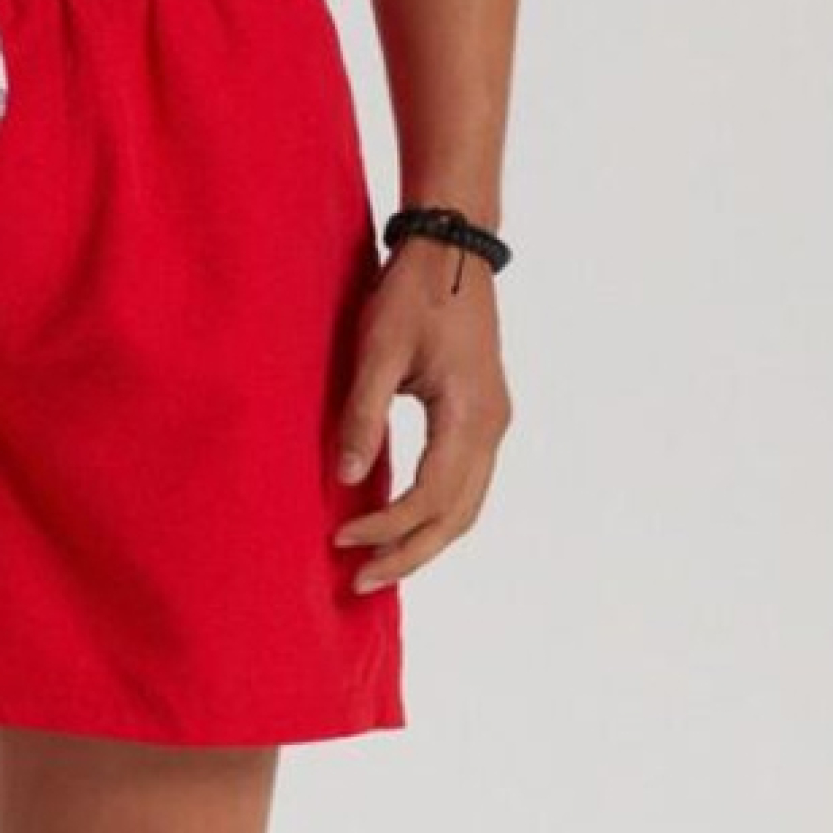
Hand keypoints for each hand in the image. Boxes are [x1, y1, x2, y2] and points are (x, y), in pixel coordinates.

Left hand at [333, 240, 512, 590]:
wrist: (453, 249)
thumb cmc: (412, 292)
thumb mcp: (378, 349)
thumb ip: (362, 414)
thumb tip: (344, 478)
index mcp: (469, 414)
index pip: (429, 498)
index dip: (385, 527)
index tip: (339, 536)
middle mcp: (491, 427)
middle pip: (455, 518)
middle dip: (407, 555)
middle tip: (358, 583)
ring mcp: (492, 425)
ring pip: (465, 508)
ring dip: (423, 543)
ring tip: (377, 567)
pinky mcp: (483, 418)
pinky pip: (464, 487)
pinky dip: (434, 517)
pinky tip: (400, 528)